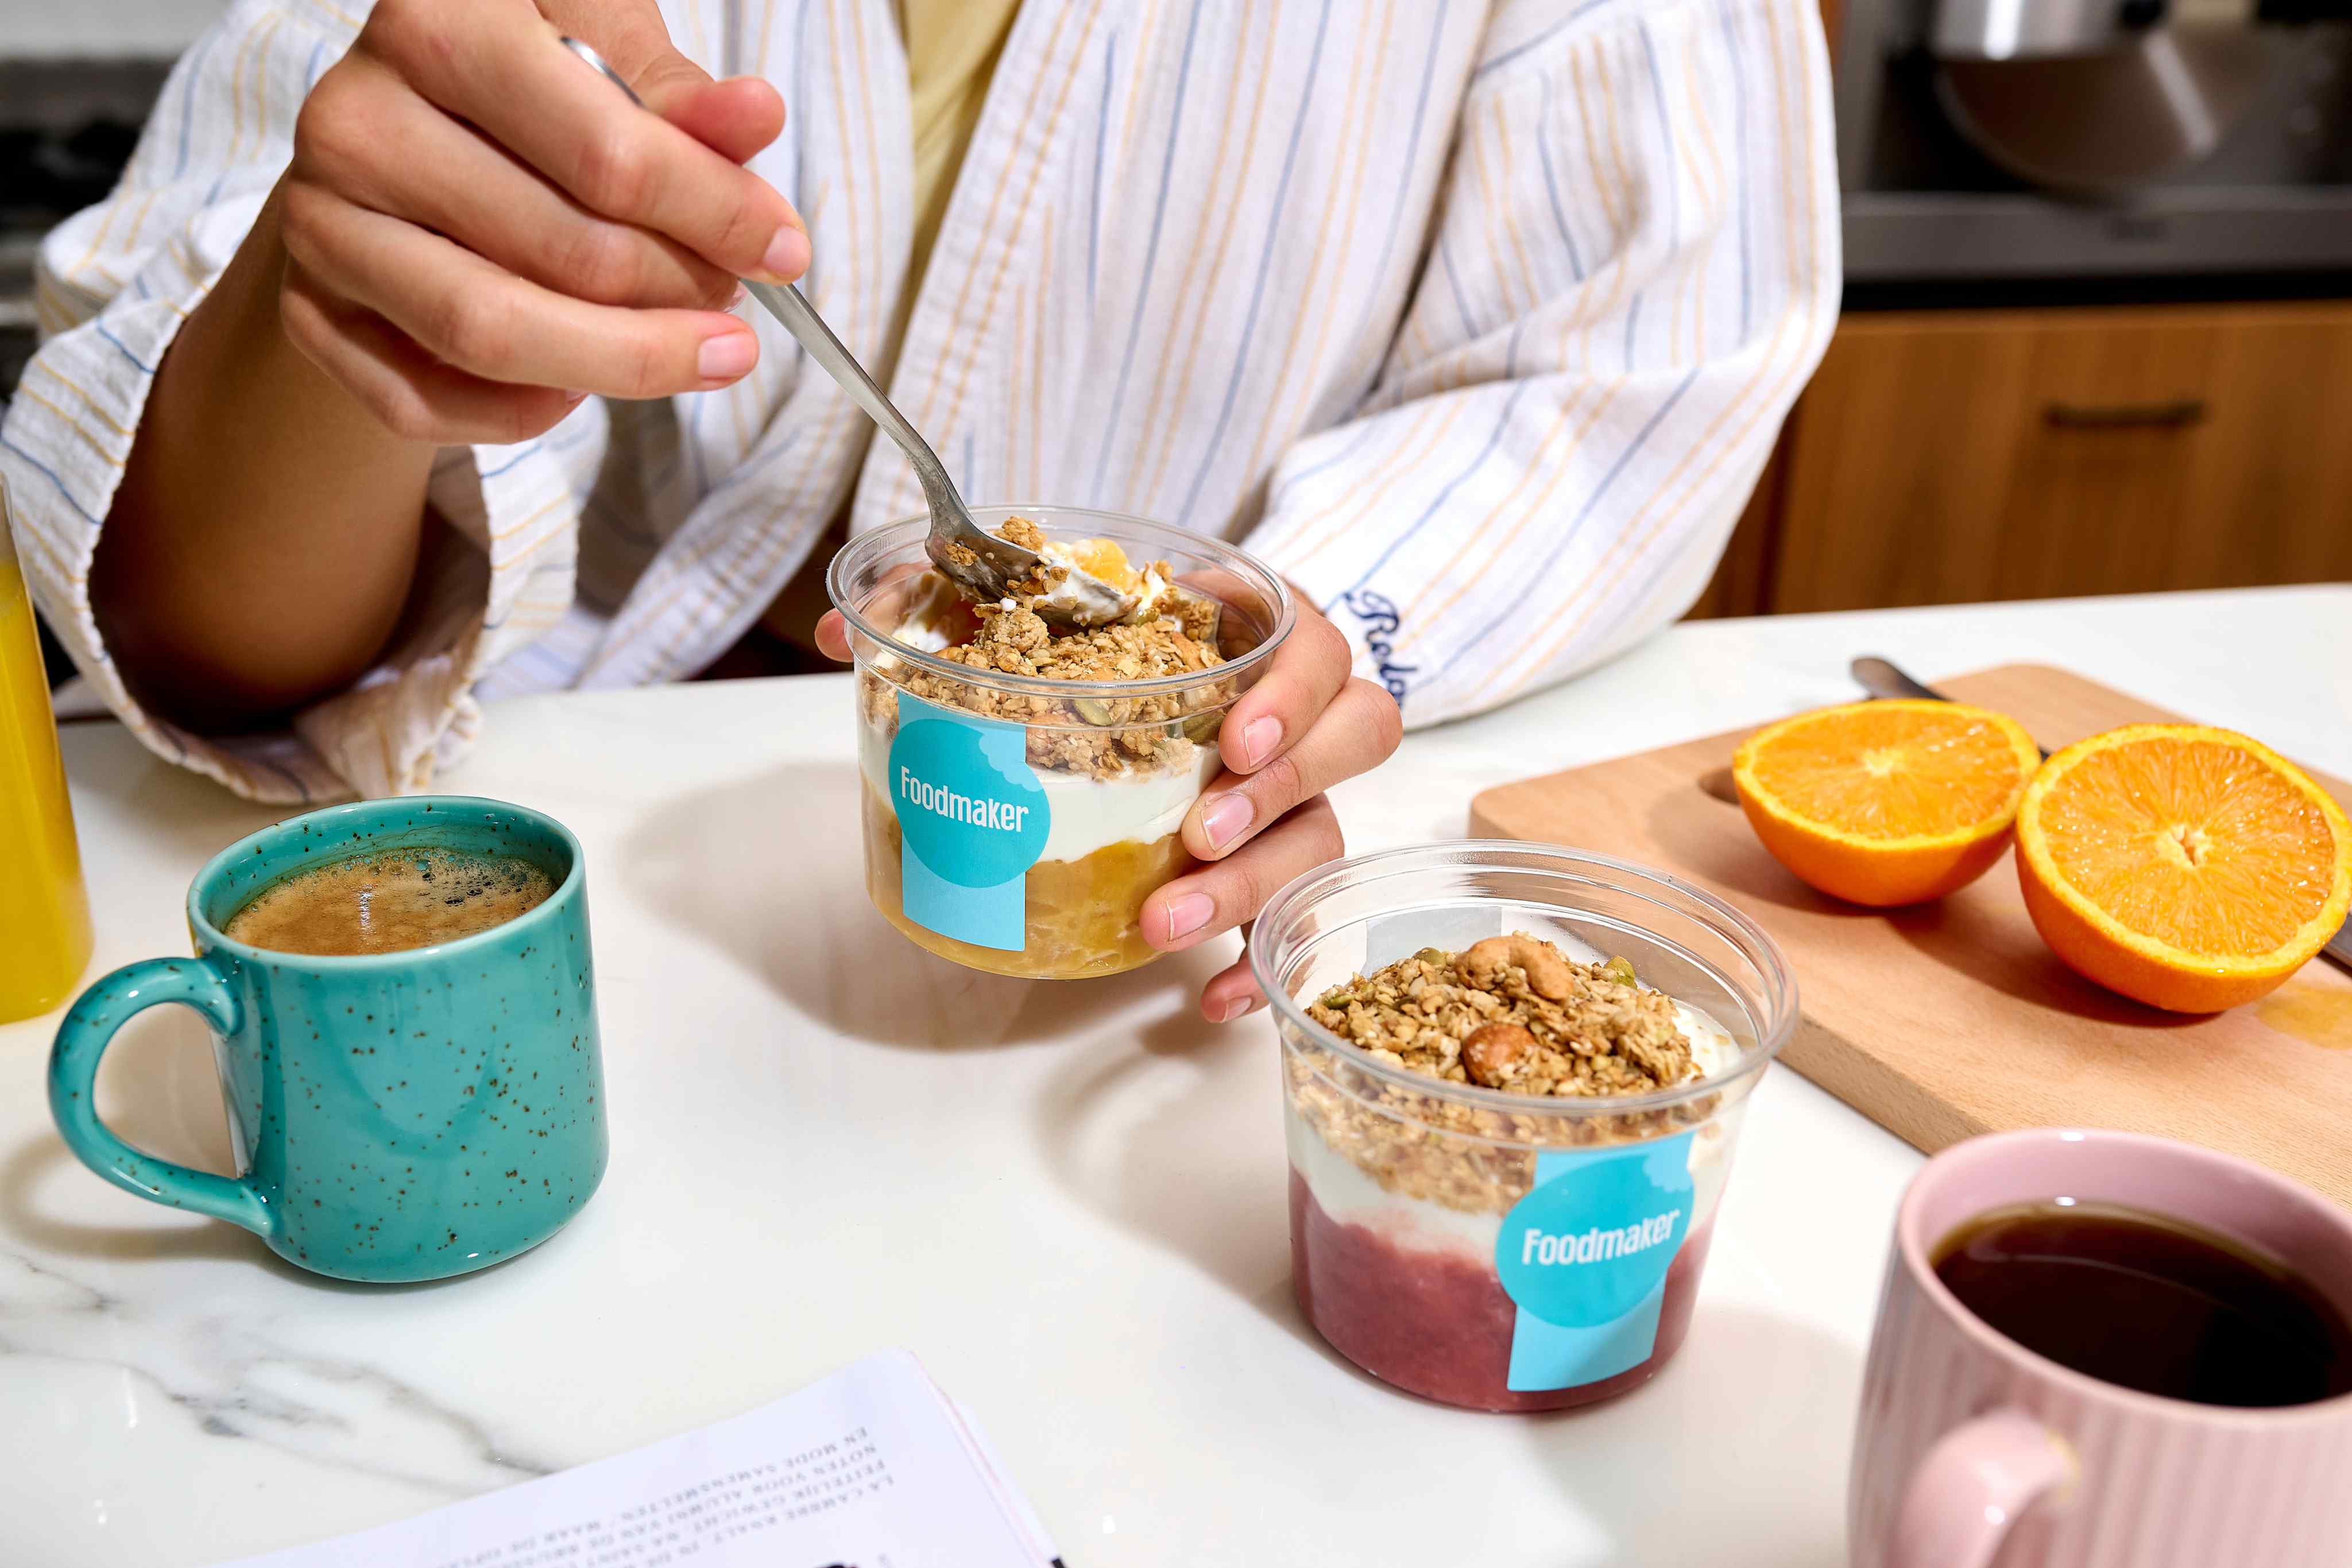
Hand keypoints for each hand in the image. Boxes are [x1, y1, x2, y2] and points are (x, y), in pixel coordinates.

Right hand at [277, 0, 805, 443]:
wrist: (392, 141)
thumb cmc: (519, 95)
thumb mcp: (607, 58)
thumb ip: (682, 100)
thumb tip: (755, 118)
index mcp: (436, 18)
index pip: (606, 148)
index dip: (714, 212)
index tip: (785, 250)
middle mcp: (356, 116)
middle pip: (565, 252)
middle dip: (679, 293)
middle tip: (735, 305)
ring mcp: (320, 219)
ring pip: (496, 332)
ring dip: (624, 364)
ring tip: (699, 355)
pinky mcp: (308, 310)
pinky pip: (432, 401)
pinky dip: (531, 410)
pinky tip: (586, 383)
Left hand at [815, 597, 1401, 1021]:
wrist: (1121, 694)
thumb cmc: (1092, 647)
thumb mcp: (1028, 619)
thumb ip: (941, 613)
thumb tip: (841, 636)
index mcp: (1249, 630)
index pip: (1316, 643)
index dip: (1293, 690)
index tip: (1233, 736)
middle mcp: (1295, 712)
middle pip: (1357, 736)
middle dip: (1283, 789)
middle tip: (1198, 832)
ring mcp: (1295, 791)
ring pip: (1325, 832)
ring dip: (1255, 884)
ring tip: (1168, 923)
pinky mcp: (1271, 862)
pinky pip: (1296, 918)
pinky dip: (1256, 963)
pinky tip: (1211, 997)